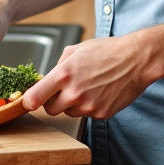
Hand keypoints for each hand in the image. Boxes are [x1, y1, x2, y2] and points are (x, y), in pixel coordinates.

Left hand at [20, 35, 149, 119]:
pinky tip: (99, 92)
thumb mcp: (76, 50)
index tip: (27, 102)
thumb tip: (47, 78)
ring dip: (73, 104)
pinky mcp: (101, 114)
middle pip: (51, 109)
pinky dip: (89, 106)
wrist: (136, 60)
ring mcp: (88, 105)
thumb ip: (58, 65)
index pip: (35, 97)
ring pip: (69, 112)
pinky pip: (86, 115)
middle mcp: (74, 92)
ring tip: (88, 87)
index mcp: (64, 73)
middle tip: (64, 90)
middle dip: (53, 101)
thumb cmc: (107, 51)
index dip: (28, 102)